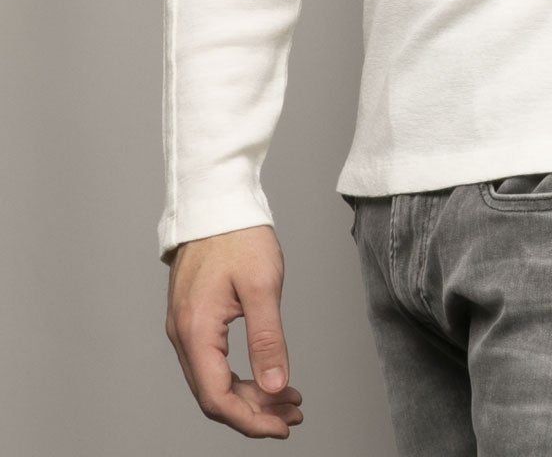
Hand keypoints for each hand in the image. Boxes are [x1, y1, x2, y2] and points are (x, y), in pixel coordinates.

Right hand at [165, 224, 304, 437]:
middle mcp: (183, 335)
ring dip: (249, 395)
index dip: (250, 420)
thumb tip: (275, 386)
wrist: (216, 200)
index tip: (282, 426)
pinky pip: (212, 362)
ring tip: (287, 398)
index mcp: (196, 330)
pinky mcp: (193, 318)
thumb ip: (268, 339)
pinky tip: (266, 374)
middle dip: (254, 411)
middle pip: (214, 395)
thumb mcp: (262, 286)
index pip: (218, 398)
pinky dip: (240, 375)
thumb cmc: (239, 235)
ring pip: (213, 380)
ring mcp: (185, 327)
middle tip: (292, 414)